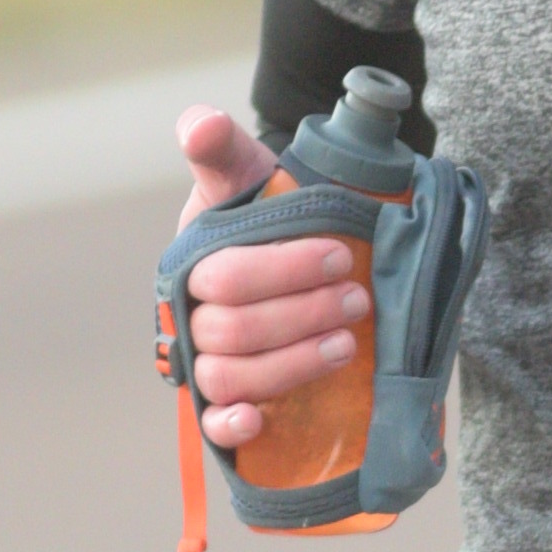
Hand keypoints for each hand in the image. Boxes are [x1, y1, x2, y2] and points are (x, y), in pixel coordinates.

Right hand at [174, 102, 368, 451]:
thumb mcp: (246, 172)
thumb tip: (199, 125)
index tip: (342, 255)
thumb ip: (222, 146)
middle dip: (301, 315)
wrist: (289, 240)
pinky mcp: (229, 400)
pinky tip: (260, 421)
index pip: (227, 278)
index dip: (285, 270)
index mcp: (194, 264)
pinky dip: (232, 426)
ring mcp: (209, 361)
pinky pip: (212, 426)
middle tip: (357, 297)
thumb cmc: (265, 210)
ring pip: (230, 376)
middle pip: (233, 331)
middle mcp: (194, 317)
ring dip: (290, 364)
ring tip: (347, 343)